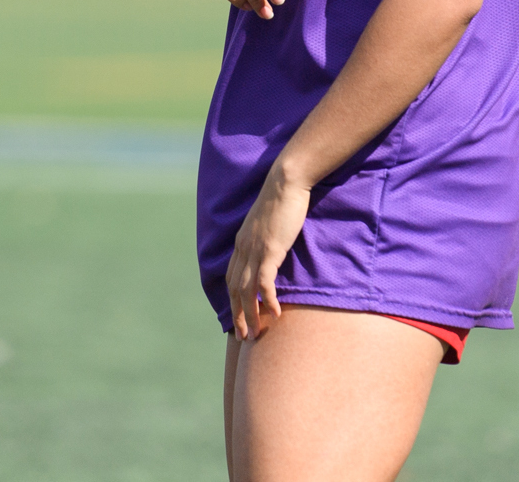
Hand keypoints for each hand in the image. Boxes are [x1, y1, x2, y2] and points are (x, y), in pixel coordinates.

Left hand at [226, 163, 310, 340]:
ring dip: (248, 315)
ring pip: (245, 291)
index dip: (233, 300)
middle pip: (234, 289)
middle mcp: (243, 248)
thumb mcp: (269, 221)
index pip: (231, 277)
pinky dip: (267, 300)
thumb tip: (273, 249)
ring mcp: (255, 249)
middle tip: (243, 337)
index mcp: (241, 242)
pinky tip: (276, 313)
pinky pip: (264, 282)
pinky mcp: (270, 249)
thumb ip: (266, 237)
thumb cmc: (283, 198)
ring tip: (254, 335)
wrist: (287, 181)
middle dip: (237, 315)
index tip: (238, 318)